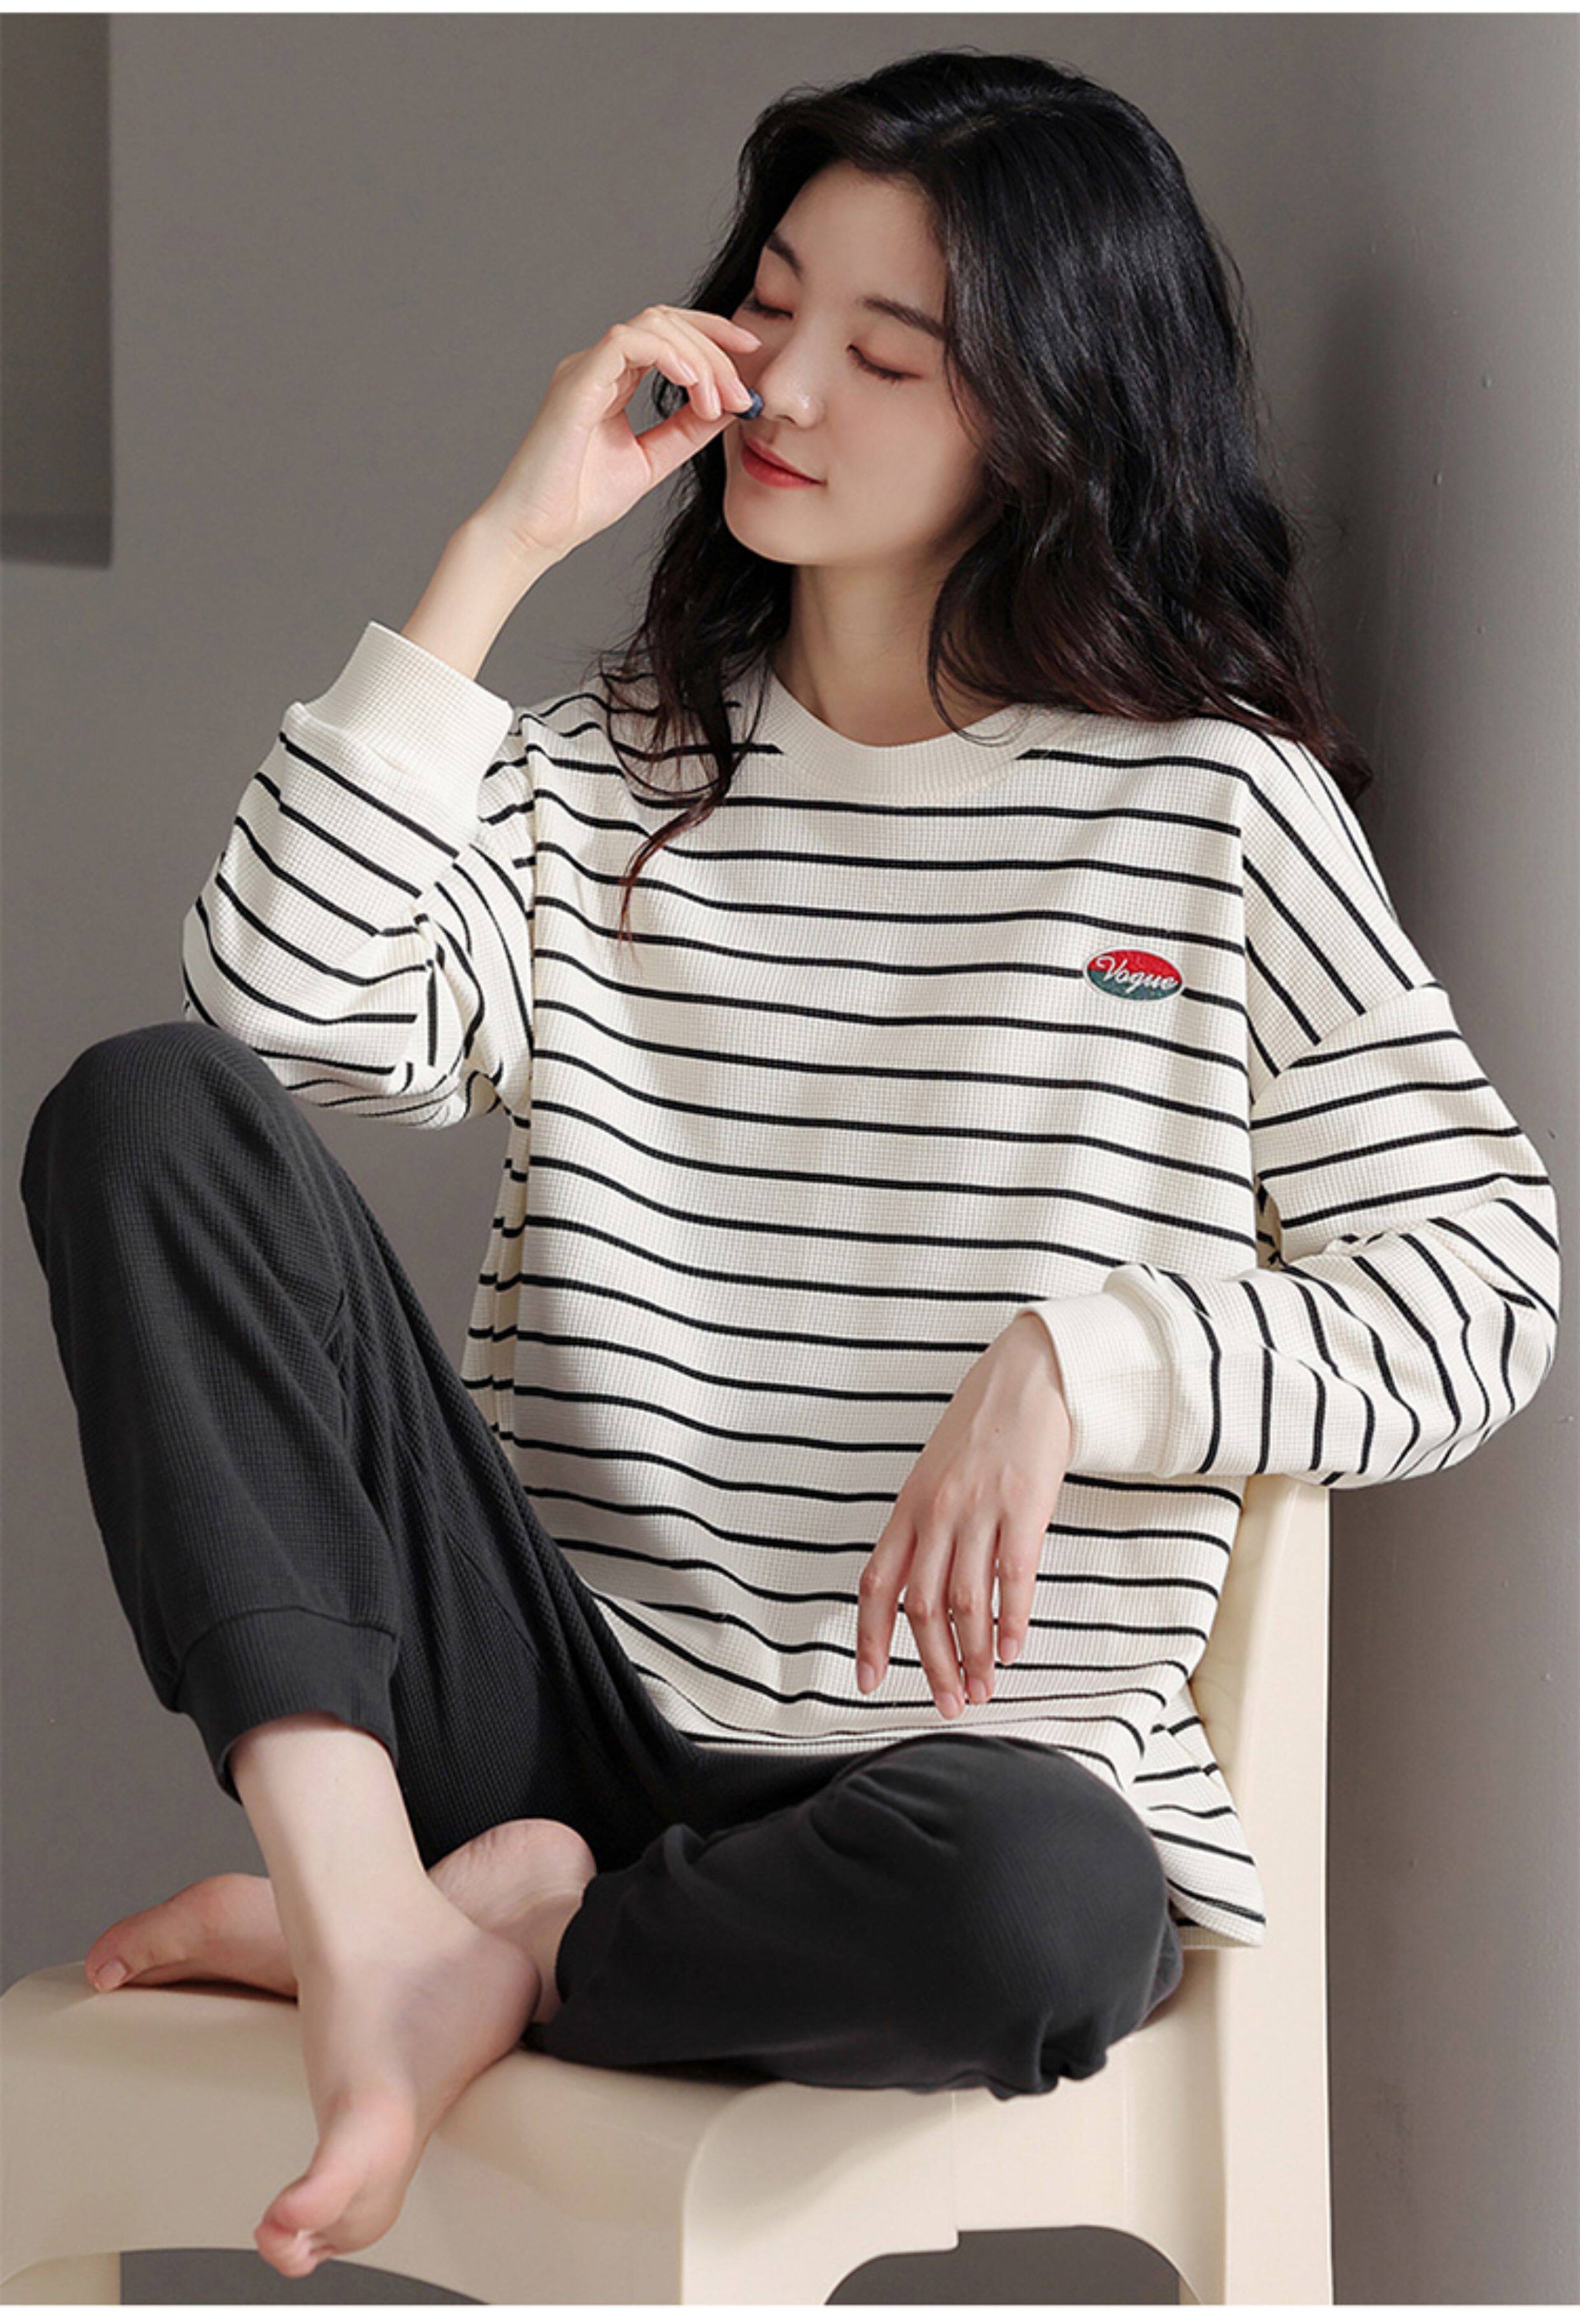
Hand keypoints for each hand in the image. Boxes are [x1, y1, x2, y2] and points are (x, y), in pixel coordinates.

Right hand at [473, 304, 762, 567]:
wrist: (536, 532)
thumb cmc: (578, 502)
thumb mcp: (651, 460)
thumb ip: (686, 431)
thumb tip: (731, 407)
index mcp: (613, 379)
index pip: (668, 334)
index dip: (713, 335)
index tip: (752, 356)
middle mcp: (597, 365)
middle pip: (667, 321)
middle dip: (715, 350)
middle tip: (741, 395)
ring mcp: (584, 369)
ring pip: (653, 325)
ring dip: (698, 357)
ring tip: (719, 401)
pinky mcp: (576, 382)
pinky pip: (626, 342)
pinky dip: (668, 355)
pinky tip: (693, 385)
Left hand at [855, 1313, 1070, 1717]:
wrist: (1029, 1378)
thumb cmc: (983, 1428)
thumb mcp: (936, 1475)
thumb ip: (925, 1528)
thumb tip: (922, 1589)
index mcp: (909, 1508)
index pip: (878, 1584)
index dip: (870, 1638)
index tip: (868, 1681)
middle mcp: (936, 1513)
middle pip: (922, 1607)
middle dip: (932, 1665)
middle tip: (947, 1703)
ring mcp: (979, 1510)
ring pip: (966, 1602)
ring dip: (972, 1656)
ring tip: (982, 1689)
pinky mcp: (1023, 1507)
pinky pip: (1012, 1578)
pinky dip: (1011, 1621)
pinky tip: (1011, 1649)